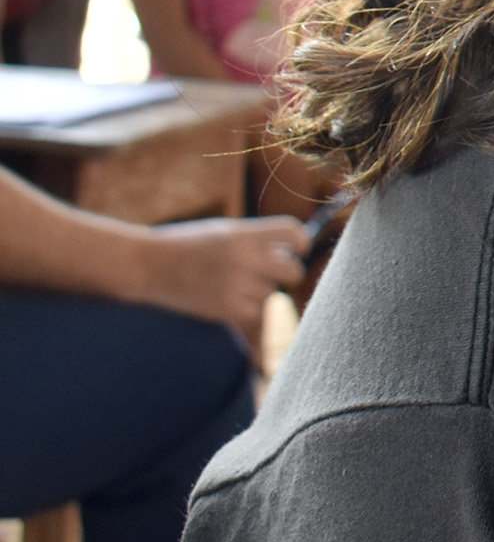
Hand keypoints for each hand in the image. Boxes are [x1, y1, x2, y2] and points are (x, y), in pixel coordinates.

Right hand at [130, 216, 307, 341]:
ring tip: (231, 281)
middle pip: (293, 270)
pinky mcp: (223, 309)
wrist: (146, 266)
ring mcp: (233, 285)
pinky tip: (224, 296)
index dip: (300, 242)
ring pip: (270, 293)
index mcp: (243, 234)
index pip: (294, 232)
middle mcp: (242, 258)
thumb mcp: (222, 231)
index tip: (296, 248)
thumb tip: (292, 251)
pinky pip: (254, 311)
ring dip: (259, 290)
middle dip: (288, 271)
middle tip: (273, 271)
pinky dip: (245, 307)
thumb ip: (255, 240)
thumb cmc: (186, 245)